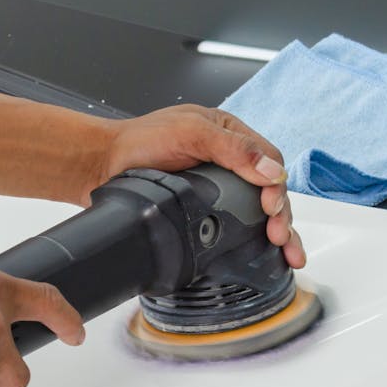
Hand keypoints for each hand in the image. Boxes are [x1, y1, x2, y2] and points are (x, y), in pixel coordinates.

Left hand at [105, 105, 305, 267]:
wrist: (102, 165)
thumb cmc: (138, 141)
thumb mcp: (191, 133)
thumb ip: (233, 149)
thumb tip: (272, 171)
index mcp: (230, 135)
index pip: (269, 161)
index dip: (276, 186)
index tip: (271, 208)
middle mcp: (227, 161)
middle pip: (268, 190)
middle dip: (281, 216)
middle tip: (280, 238)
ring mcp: (215, 186)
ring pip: (254, 210)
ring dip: (273, 231)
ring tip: (285, 253)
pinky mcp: (201, 208)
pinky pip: (231, 223)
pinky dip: (249, 238)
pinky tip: (261, 254)